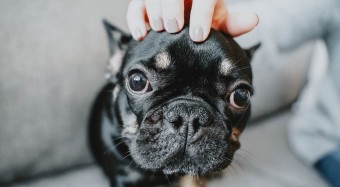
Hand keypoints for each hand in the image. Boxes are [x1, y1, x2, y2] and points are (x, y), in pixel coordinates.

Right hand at [127, 0, 258, 41]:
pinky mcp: (143, 4)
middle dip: (172, 9)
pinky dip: (136, 20)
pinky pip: (135, 8)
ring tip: (161, 30)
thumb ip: (233, 24)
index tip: (198, 36)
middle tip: (175, 28)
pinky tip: (142, 35)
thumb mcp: (218, 23)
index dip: (201, 14)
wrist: (186, 25)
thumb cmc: (204, 24)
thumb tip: (253, 19)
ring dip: (155, 12)